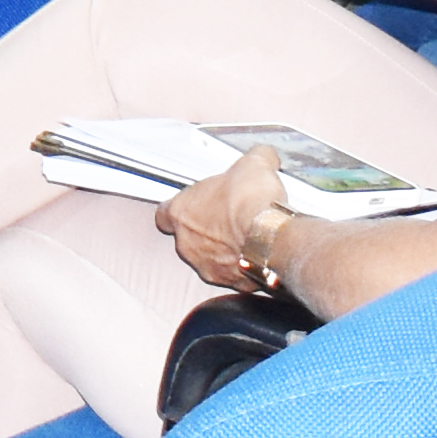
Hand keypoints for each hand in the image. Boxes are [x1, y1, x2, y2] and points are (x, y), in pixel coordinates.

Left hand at [157, 152, 291, 293]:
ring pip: (210, 258)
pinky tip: (259, 253)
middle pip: (188, 237)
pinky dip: (245, 266)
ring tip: (246, 236)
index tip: (195, 203)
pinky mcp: (232, 282)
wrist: (271, 238)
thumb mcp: (253, 164)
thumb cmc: (250, 203)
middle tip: (229, 217)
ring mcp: (208, 266)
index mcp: (181, 213)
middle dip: (207, 229)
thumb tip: (264, 155)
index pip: (164, 213)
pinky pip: (235, 274)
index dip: (181, 207)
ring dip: (224, 250)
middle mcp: (188, 243)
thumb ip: (254, 158)